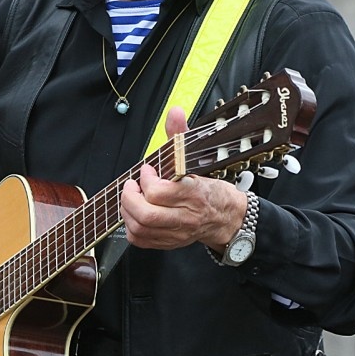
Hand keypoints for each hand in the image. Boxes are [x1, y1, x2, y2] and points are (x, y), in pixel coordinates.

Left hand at [119, 107, 246, 249]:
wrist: (227, 218)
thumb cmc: (211, 190)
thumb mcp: (198, 159)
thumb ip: (180, 136)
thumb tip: (175, 112)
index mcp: (193, 194)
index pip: (159, 192)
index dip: (146, 179)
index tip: (147, 170)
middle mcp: (185, 217)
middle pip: (146, 215)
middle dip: (130, 198)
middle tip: (131, 186)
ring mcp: (177, 232)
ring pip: (140, 228)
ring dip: (127, 211)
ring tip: (132, 198)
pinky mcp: (169, 243)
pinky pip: (141, 240)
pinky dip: (131, 226)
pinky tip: (135, 212)